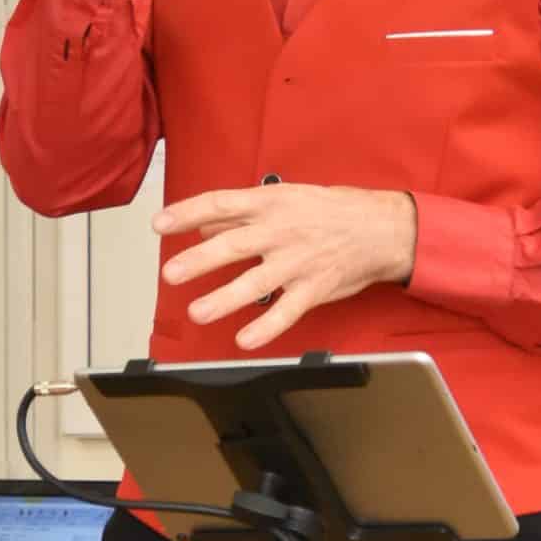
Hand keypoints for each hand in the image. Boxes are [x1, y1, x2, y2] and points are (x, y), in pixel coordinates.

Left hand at [157, 184, 415, 349]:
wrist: (381, 229)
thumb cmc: (330, 211)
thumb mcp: (285, 200)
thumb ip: (241, 214)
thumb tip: (203, 226)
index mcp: (270, 203)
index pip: (220, 204)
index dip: (187, 213)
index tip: (160, 224)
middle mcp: (281, 231)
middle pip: (233, 244)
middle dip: (199, 261)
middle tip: (170, 273)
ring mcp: (297, 261)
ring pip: (255, 282)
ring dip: (224, 298)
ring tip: (198, 312)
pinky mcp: (313, 288)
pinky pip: (286, 311)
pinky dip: (266, 327)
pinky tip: (245, 340)